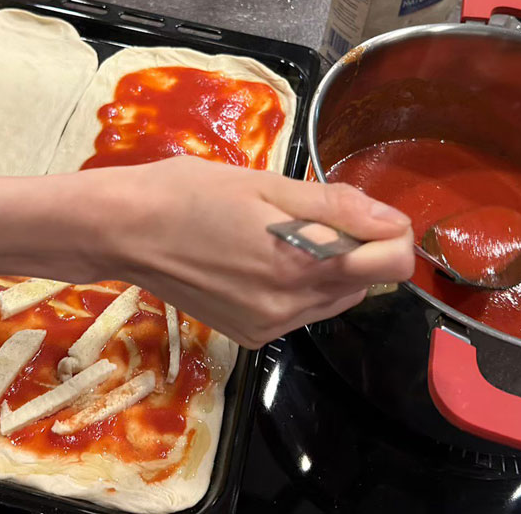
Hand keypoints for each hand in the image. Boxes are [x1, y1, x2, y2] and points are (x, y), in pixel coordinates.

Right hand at [65, 156, 414, 347]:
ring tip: (278, 235)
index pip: (393, 264)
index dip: (389, 230)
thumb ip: (336, 206)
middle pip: (366, 282)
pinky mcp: (250, 335)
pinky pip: (300, 312)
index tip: (360, 209)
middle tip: (306, 215)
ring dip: (328, 268)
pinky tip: (259, 260)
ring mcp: (270, 326)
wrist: (126, 231)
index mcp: (302, 265)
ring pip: (335, 299)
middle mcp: (292, 307)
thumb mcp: (267, 185)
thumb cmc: (191, 193)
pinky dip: (297, 287)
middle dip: (354, 247)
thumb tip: (394, 221)